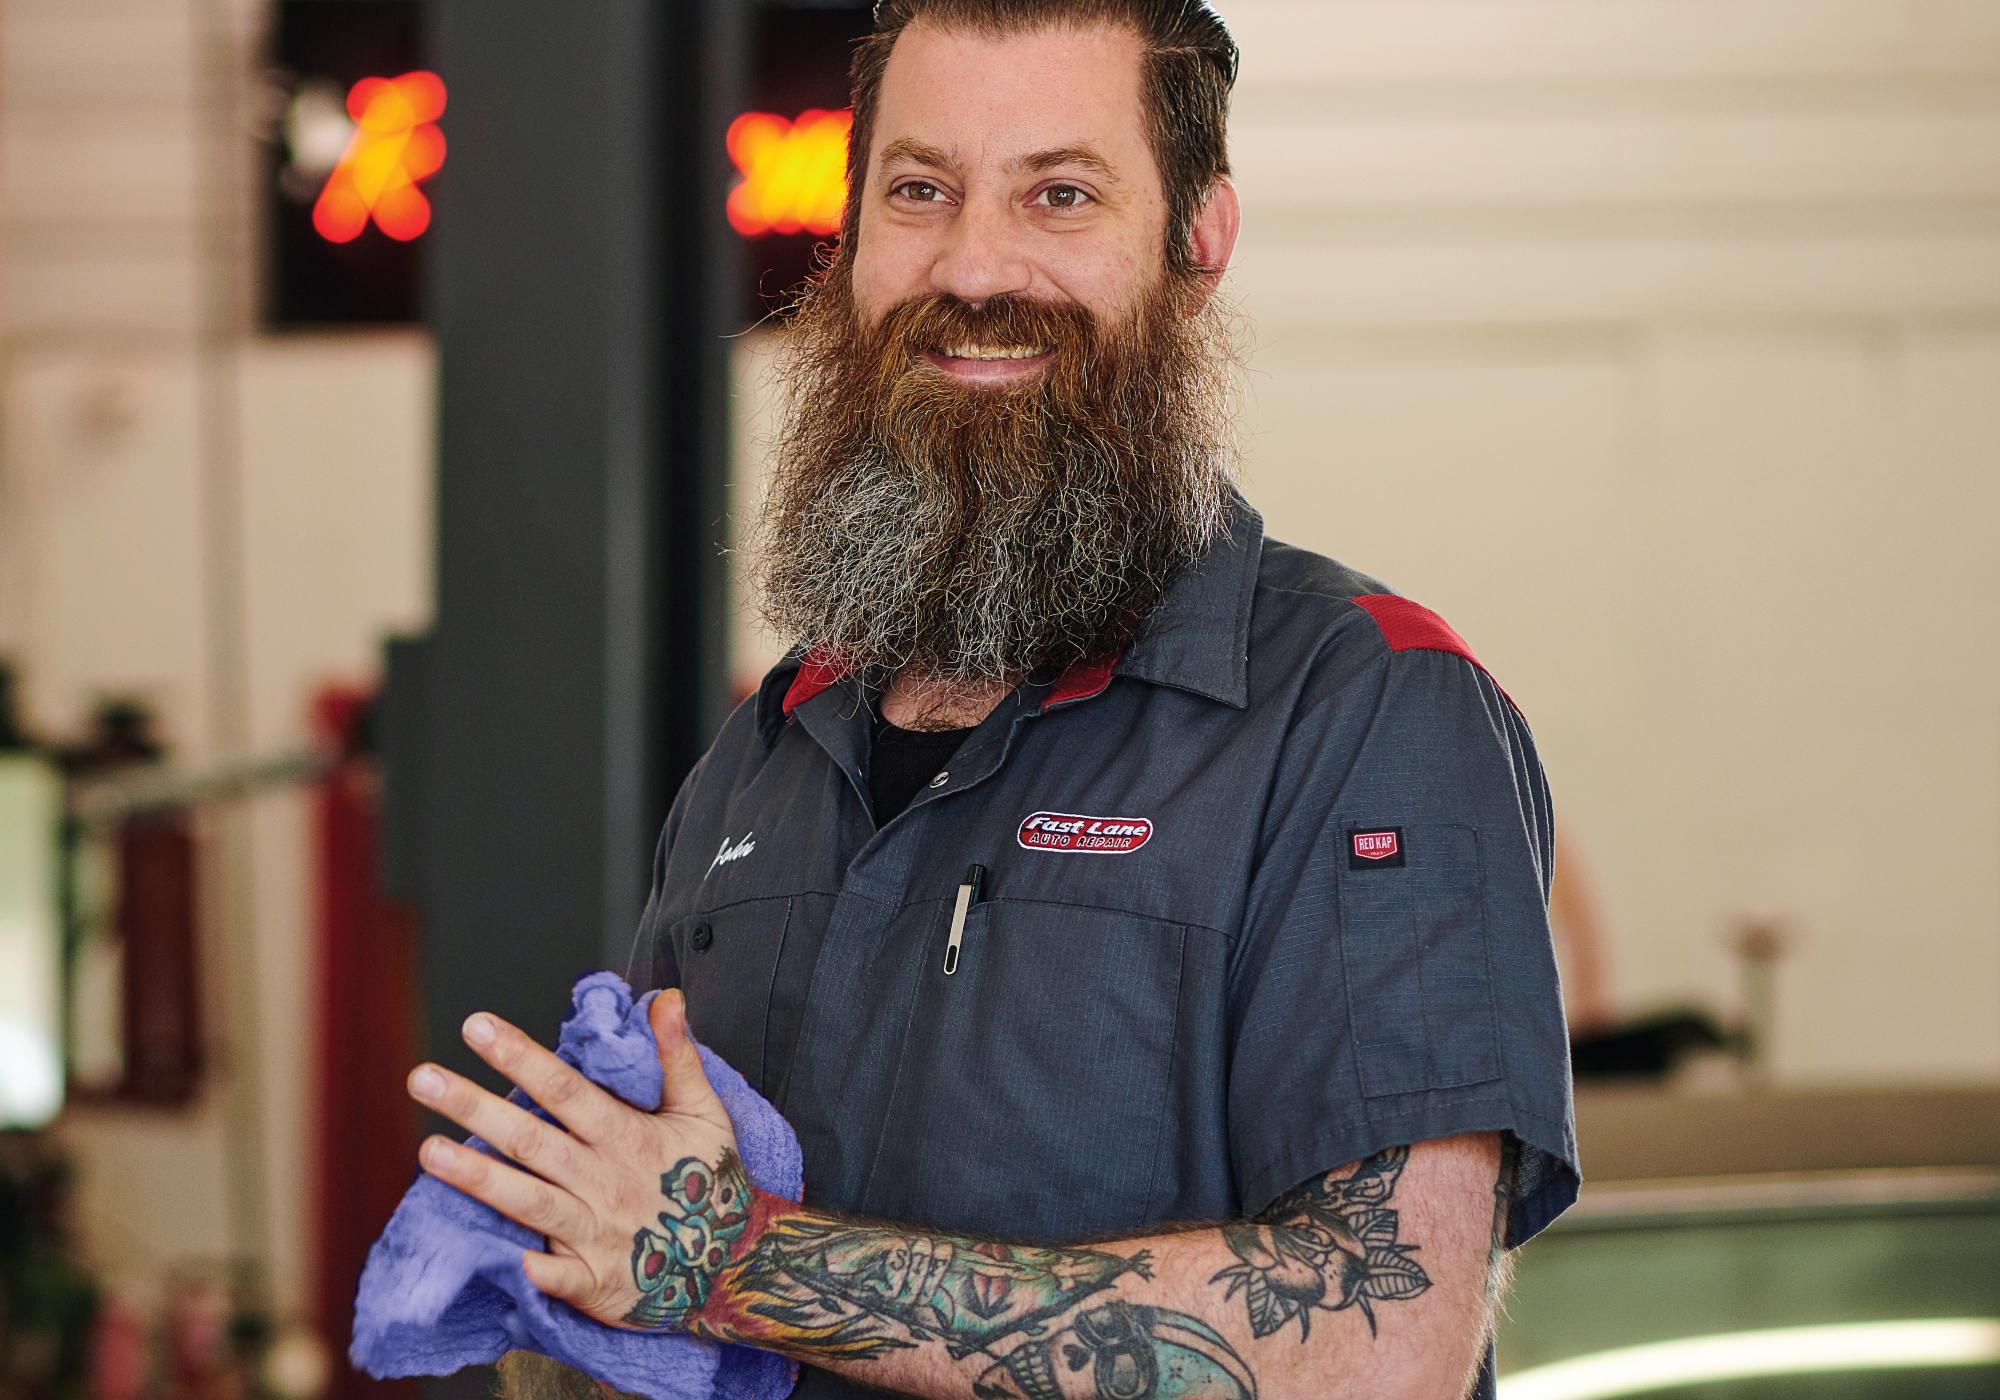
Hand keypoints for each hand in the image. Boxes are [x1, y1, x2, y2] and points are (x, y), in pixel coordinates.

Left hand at [406, 990, 742, 1328]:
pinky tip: (498, 1259)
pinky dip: (533, 1271)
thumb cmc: (709, 1179)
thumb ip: (677, 1055)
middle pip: (531, 1139)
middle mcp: (606, 1180)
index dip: (521, 1057)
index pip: (565, 1089)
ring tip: (428, 1151)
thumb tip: (664, 999)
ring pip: (529, 1200)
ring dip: (478, 1178)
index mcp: (628, 1136)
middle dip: (474, 1107)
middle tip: (421, 1077)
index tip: (478, 1027)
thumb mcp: (703, 1112)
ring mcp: (598, 1233)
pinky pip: (558, 1277)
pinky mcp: (594, 1282)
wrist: (733, 1261)